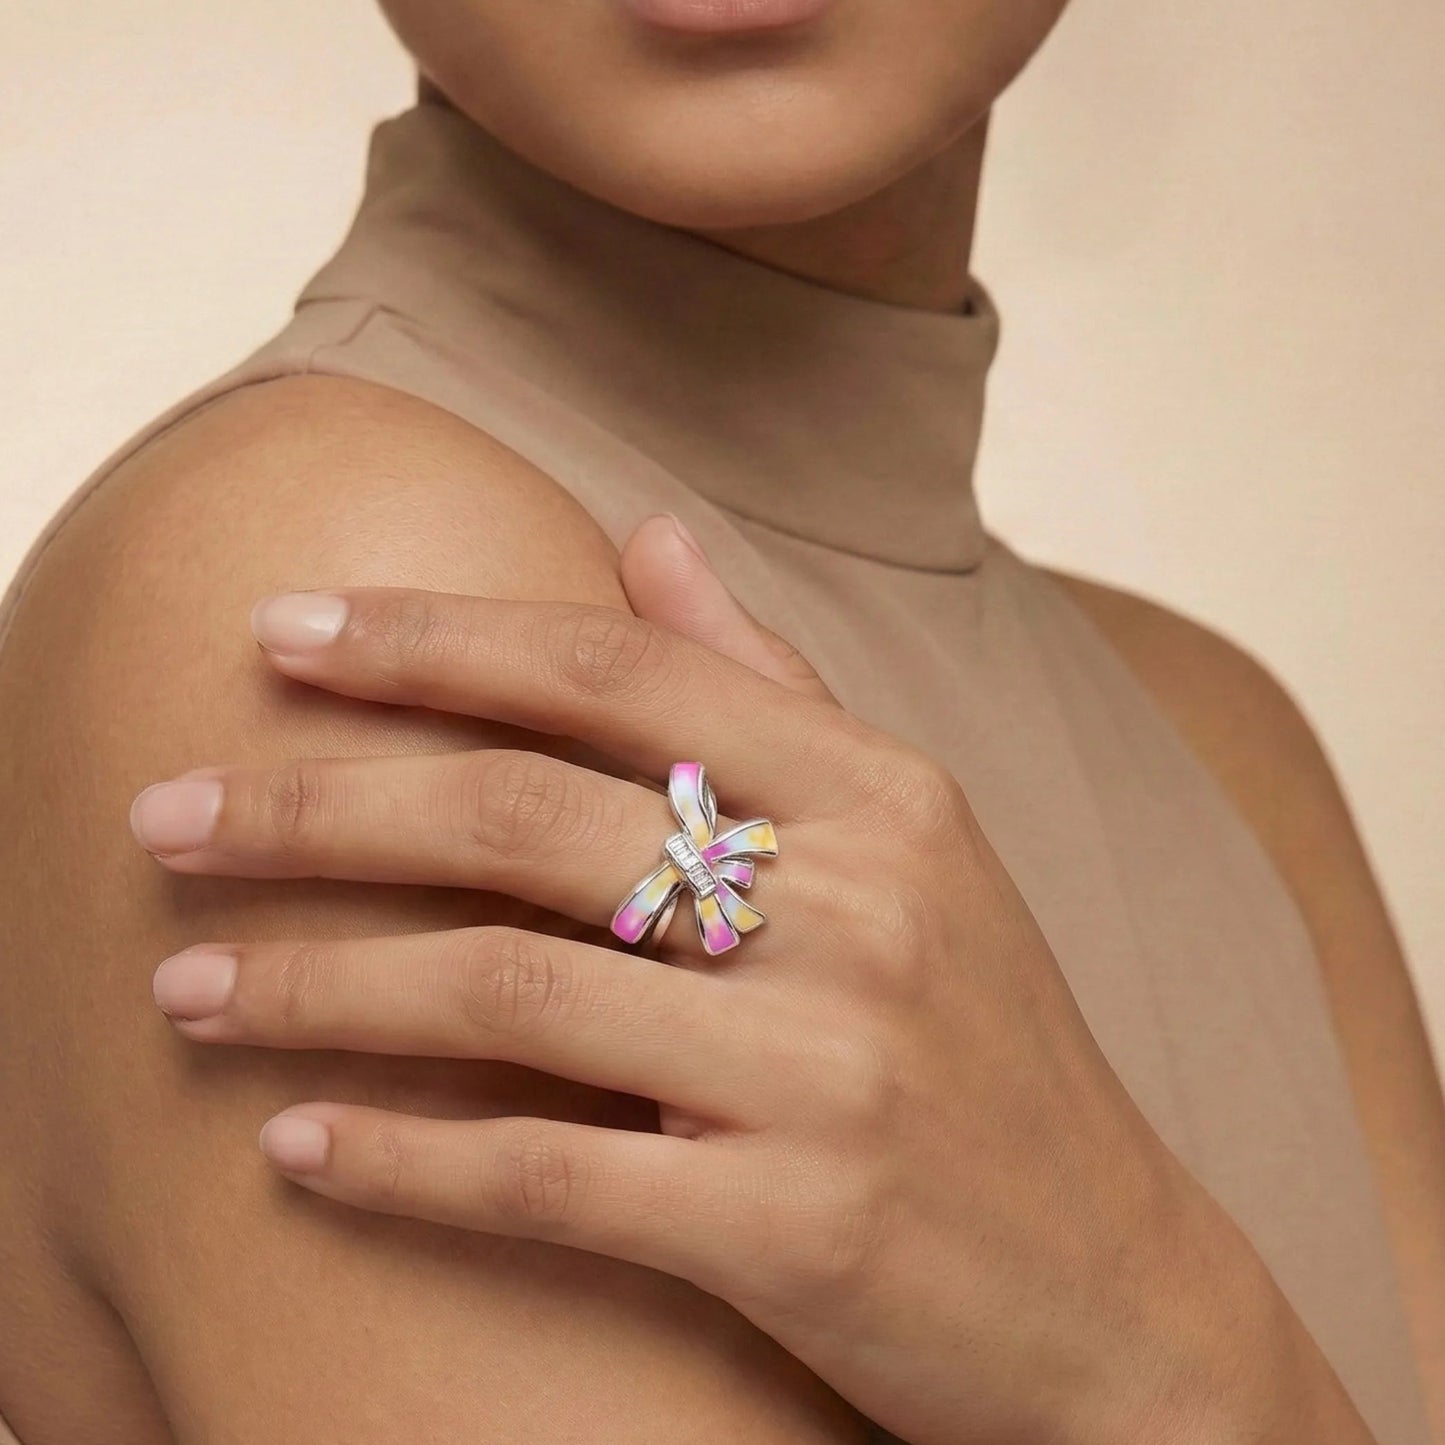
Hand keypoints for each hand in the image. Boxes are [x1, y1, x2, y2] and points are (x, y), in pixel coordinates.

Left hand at [128, 516, 1358, 1444]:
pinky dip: (401, 1160)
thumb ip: (771, 686)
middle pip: (525, 815)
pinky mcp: (797, 1226)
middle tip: (163, 812)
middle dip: (316, 805)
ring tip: (187, 988)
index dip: (431, 641)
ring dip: (317, 986)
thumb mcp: (913, 843)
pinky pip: (545, 1175)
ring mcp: (829, 1066)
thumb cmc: (989, 1049)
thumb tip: (648, 534)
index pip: (614, 675)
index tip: (279, 633)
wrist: (1118, 1288)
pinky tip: (297, 1147)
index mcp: (880, 794)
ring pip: (506, 989)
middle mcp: (860, 906)